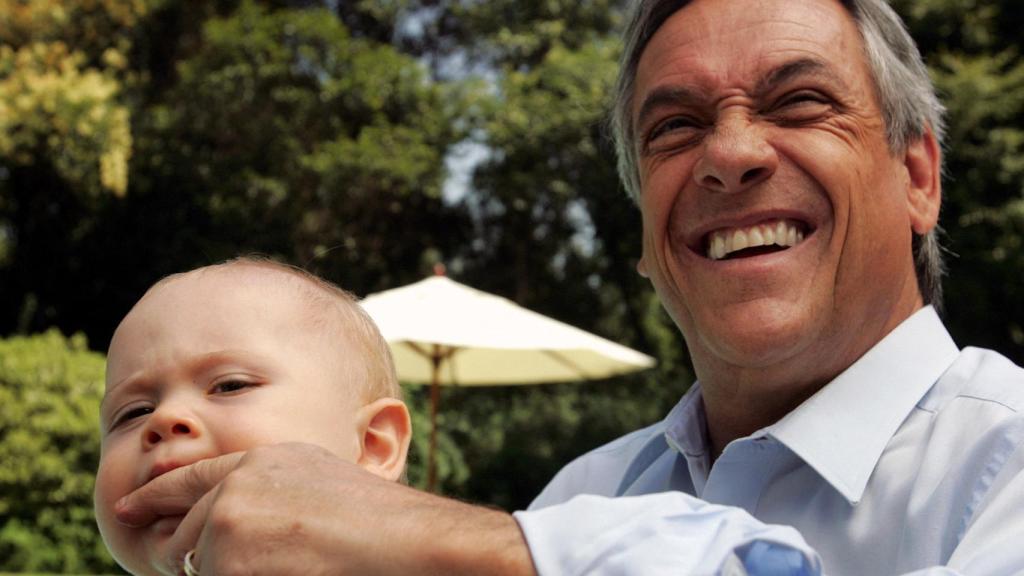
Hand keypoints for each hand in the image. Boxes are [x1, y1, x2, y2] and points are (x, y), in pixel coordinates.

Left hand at [115, 442, 535, 574]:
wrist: (404, 542)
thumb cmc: (378, 524)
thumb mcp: (318, 482)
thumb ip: (266, 490)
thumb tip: (224, 517)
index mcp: (259, 462)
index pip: (189, 481)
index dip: (153, 498)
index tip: (127, 510)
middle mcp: (235, 486)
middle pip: (183, 539)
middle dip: (197, 561)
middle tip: (250, 566)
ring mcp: (227, 525)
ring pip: (197, 571)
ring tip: (289, 567)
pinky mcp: (227, 564)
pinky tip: (287, 575)